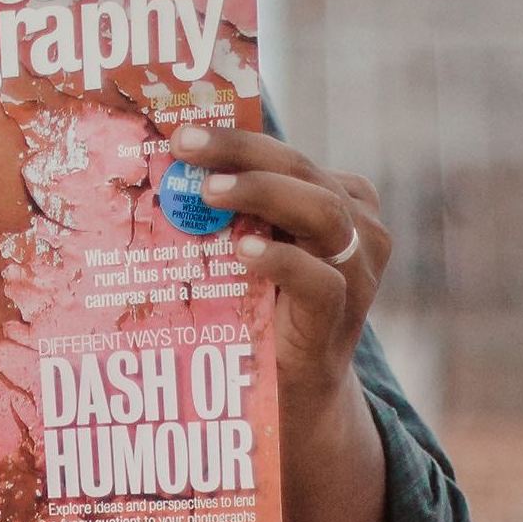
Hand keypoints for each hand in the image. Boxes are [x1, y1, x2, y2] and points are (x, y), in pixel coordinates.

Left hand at [173, 126, 388, 426]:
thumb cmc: (266, 307)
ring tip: (208, 191)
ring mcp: (358, 270)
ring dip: (261, 192)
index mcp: (340, 198)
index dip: (238, 139)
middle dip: (241, 153)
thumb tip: (163, 169)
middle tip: (185, 146)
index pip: (287, 154)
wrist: (294, 389)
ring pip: (322, 212)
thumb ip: (231, 212)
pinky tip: (243, 251)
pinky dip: (280, 260)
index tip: (183, 132)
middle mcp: (359, 226)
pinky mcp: (343, 314)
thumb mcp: (252, 246)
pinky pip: (320, 280)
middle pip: (302, 171)